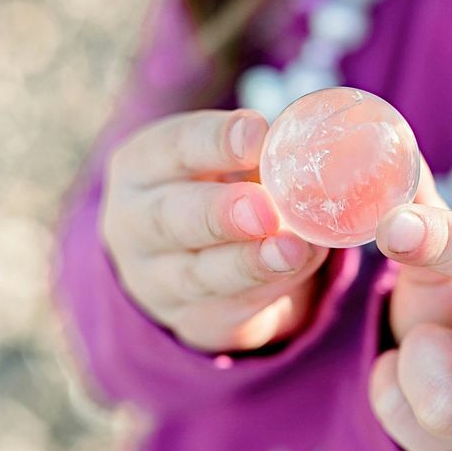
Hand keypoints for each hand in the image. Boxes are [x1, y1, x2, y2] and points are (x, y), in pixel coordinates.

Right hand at [99, 109, 329, 353]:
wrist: (181, 262)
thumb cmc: (213, 188)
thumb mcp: (221, 162)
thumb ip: (260, 155)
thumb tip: (315, 152)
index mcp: (141, 166)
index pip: (172, 148)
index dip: (215, 141)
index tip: (258, 133)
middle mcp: (136, 224)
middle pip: (169, 219)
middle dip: (219, 213)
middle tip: (264, 208)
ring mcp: (159, 279)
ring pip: (199, 275)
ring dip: (250, 263)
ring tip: (291, 249)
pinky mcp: (194, 318)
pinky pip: (232, 305)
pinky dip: (272, 284)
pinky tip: (299, 264)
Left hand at [367, 161, 451, 450]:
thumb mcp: (449, 261)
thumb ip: (424, 209)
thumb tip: (387, 141)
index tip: (394, 224)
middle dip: (447, 342)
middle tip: (425, 331)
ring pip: (445, 404)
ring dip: (415, 367)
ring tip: (431, 354)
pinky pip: (402, 421)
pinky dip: (391, 395)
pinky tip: (418, 390)